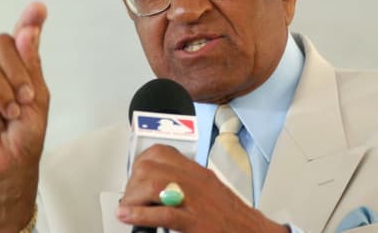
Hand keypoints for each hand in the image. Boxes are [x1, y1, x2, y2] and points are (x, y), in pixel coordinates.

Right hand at [0, 2, 49, 232]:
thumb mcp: (38, 98)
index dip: (29, 20)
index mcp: (21, 67)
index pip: (22, 36)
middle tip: (26, 96)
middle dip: (16, 70)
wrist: (10, 161)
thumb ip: (31, 64)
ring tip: (11, 113)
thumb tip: (29, 30)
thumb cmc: (26, 132)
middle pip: (0, 42)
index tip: (38, 8)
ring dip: (3, 93)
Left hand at [118, 145, 288, 232]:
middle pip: (152, 167)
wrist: (250, 231)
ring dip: (133, 196)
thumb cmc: (229, 214)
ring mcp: (194, 200)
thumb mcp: (207, 189)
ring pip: (154, 184)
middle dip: (133, 181)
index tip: (135, 176)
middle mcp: (195, 181)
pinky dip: (140, 214)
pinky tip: (128, 215)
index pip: (161, 152)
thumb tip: (157, 183)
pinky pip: (163, 212)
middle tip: (131, 196)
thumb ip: (184, 182)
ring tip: (127, 207)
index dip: (141, 162)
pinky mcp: (195, 221)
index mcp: (197, 172)